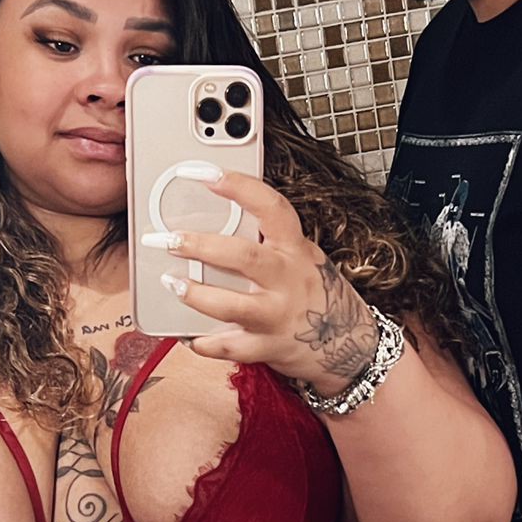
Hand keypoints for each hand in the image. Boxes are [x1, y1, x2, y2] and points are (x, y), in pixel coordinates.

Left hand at [145, 168, 379, 393]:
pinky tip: (185, 334)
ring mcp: (278, 316)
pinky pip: (228, 347)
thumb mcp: (301, 258)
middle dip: (200, 246)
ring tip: (170, 283)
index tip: (204, 173)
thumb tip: (214, 218)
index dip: (237, 187)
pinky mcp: (268, 348)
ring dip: (195, 294)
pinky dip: (202, 341)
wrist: (351, 345)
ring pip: (231, 306)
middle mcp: (288, 280)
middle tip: (169, 239)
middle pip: (243, 257)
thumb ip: (268, 241)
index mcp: (295, 249)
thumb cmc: (315, 293)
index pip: (270, 208)